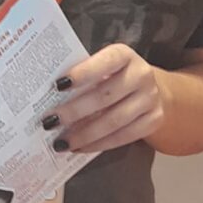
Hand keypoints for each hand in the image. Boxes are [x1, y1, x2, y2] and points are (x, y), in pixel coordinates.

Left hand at [48, 43, 165, 154]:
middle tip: (50, 122)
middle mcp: (141, 74)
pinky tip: (79, 147)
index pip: (106, 61)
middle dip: (74, 111)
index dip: (83, 72)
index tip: (58, 85)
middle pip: (105, 96)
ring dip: (84, 134)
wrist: (152, 91)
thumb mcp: (102, 68)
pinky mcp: (154, 121)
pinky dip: (98, 144)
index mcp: (125, 55)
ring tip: (61, 142)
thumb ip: (82, 76)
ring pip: (114, 121)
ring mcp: (150, 99)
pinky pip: (123, 137)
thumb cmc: (114, 77)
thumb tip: (48, 97)